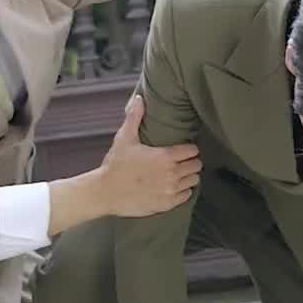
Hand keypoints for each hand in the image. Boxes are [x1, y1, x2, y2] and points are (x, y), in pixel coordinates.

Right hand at [99, 96, 200, 218]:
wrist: (105, 192)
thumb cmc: (115, 165)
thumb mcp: (124, 138)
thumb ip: (135, 117)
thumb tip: (139, 98)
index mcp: (165, 156)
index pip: (192, 151)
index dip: (189, 149)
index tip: (183, 149)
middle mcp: (171, 174)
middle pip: (196, 166)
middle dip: (191, 162)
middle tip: (182, 161)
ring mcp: (170, 190)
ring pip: (193, 181)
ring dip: (188, 176)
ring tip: (179, 174)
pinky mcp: (167, 204)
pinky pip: (186, 196)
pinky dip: (183, 191)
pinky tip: (174, 187)